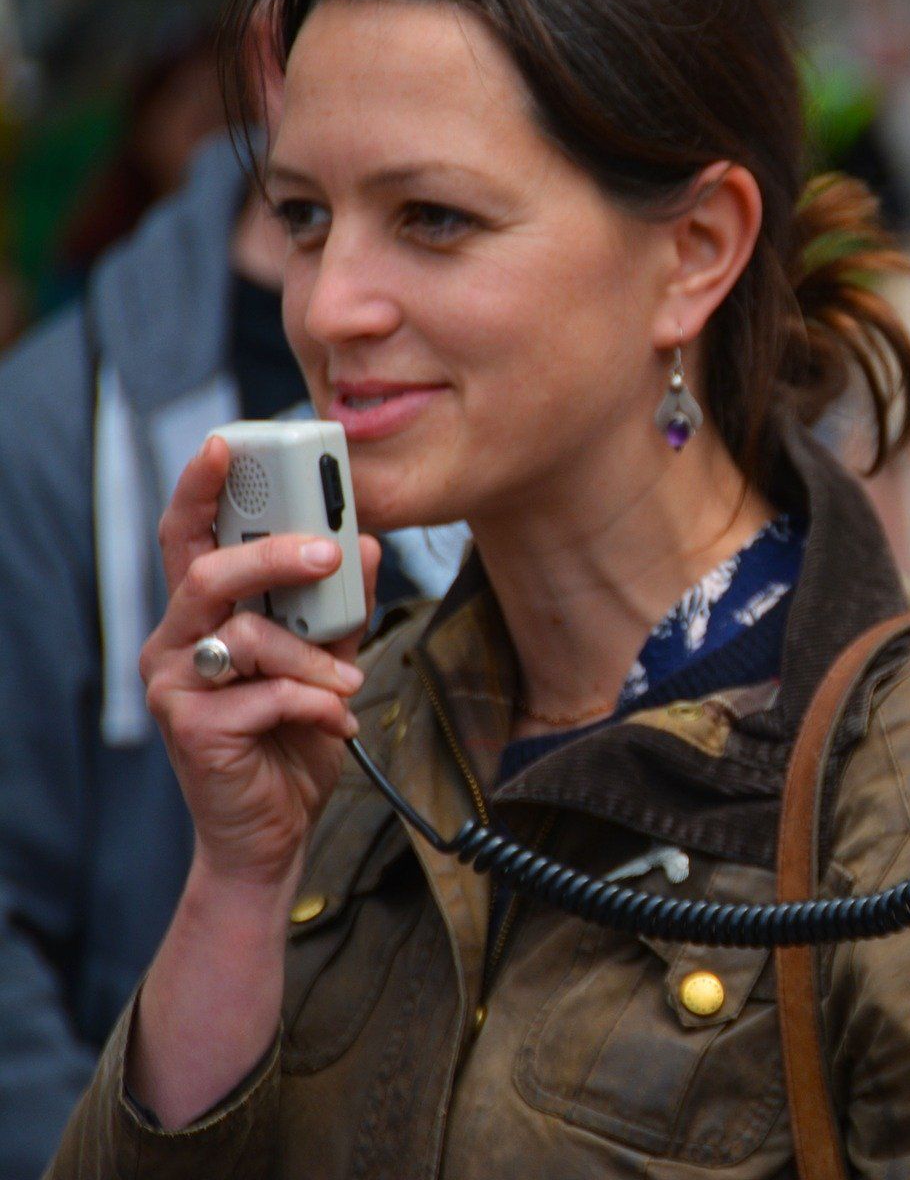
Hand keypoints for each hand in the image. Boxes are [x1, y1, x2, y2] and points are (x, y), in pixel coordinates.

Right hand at [140, 435, 381, 891]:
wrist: (273, 832)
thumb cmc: (292, 739)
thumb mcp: (328, 663)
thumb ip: (340, 608)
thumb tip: (366, 543)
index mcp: (203, 616)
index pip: (189, 537)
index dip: (201, 487)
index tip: (230, 443)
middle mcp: (176, 643)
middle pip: (209, 573)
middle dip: (276, 556)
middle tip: (331, 555)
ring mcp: (176, 686)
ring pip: (245, 637)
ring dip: (314, 658)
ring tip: (347, 686)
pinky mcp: (192, 730)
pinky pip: (263, 696)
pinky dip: (314, 705)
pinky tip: (335, 722)